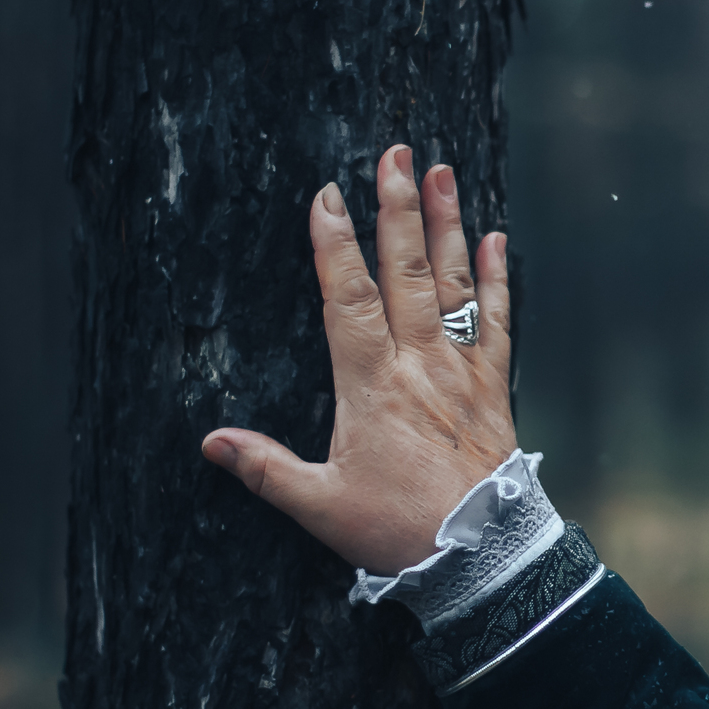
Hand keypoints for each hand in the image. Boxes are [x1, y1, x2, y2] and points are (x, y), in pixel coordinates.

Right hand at [201, 145, 517, 571]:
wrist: (483, 556)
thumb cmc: (400, 532)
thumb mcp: (320, 505)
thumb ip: (265, 469)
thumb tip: (211, 442)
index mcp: (372, 385)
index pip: (348, 298)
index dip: (335, 244)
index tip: (328, 194)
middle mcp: (420, 365)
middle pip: (408, 273)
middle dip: (399, 209)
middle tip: (398, 153)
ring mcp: (462, 372)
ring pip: (454, 285)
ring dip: (448, 226)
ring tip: (444, 173)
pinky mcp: (494, 388)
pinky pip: (498, 323)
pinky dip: (496, 280)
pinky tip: (495, 241)